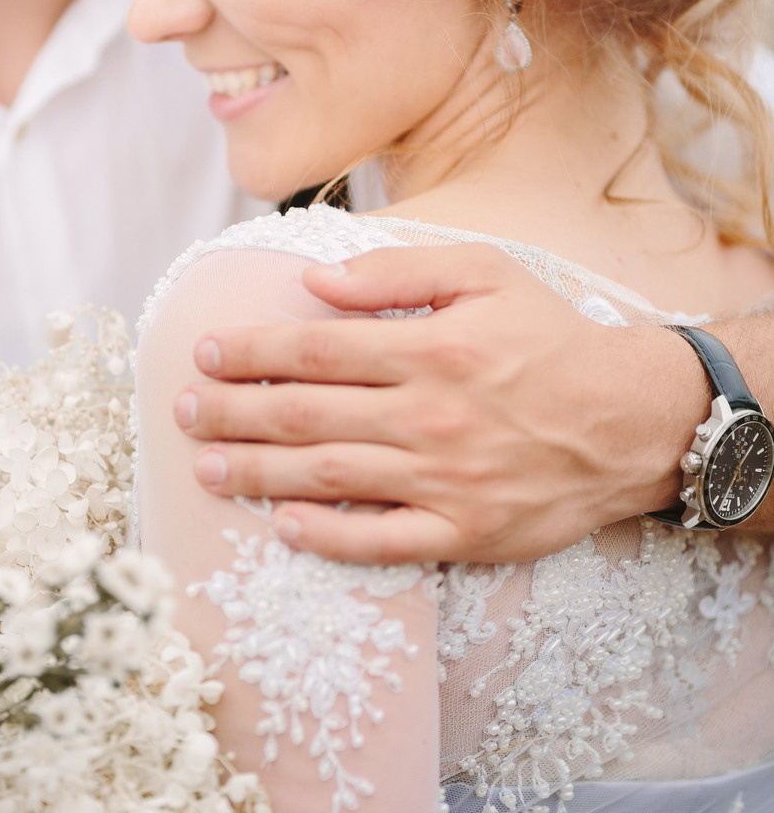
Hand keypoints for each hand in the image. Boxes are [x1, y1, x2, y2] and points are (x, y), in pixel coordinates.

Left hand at [174, 243, 708, 564]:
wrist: (630, 419)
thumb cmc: (550, 337)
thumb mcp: (486, 272)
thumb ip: (398, 270)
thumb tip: (316, 282)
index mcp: (430, 348)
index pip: (315, 350)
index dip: (251, 352)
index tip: (205, 352)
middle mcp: (430, 416)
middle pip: (307, 415)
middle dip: (233, 412)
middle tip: (181, 412)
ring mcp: (446, 480)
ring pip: (331, 478)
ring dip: (258, 474)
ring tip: (205, 467)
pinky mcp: (467, 533)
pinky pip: (384, 541)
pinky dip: (330, 538)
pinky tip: (282, 528)